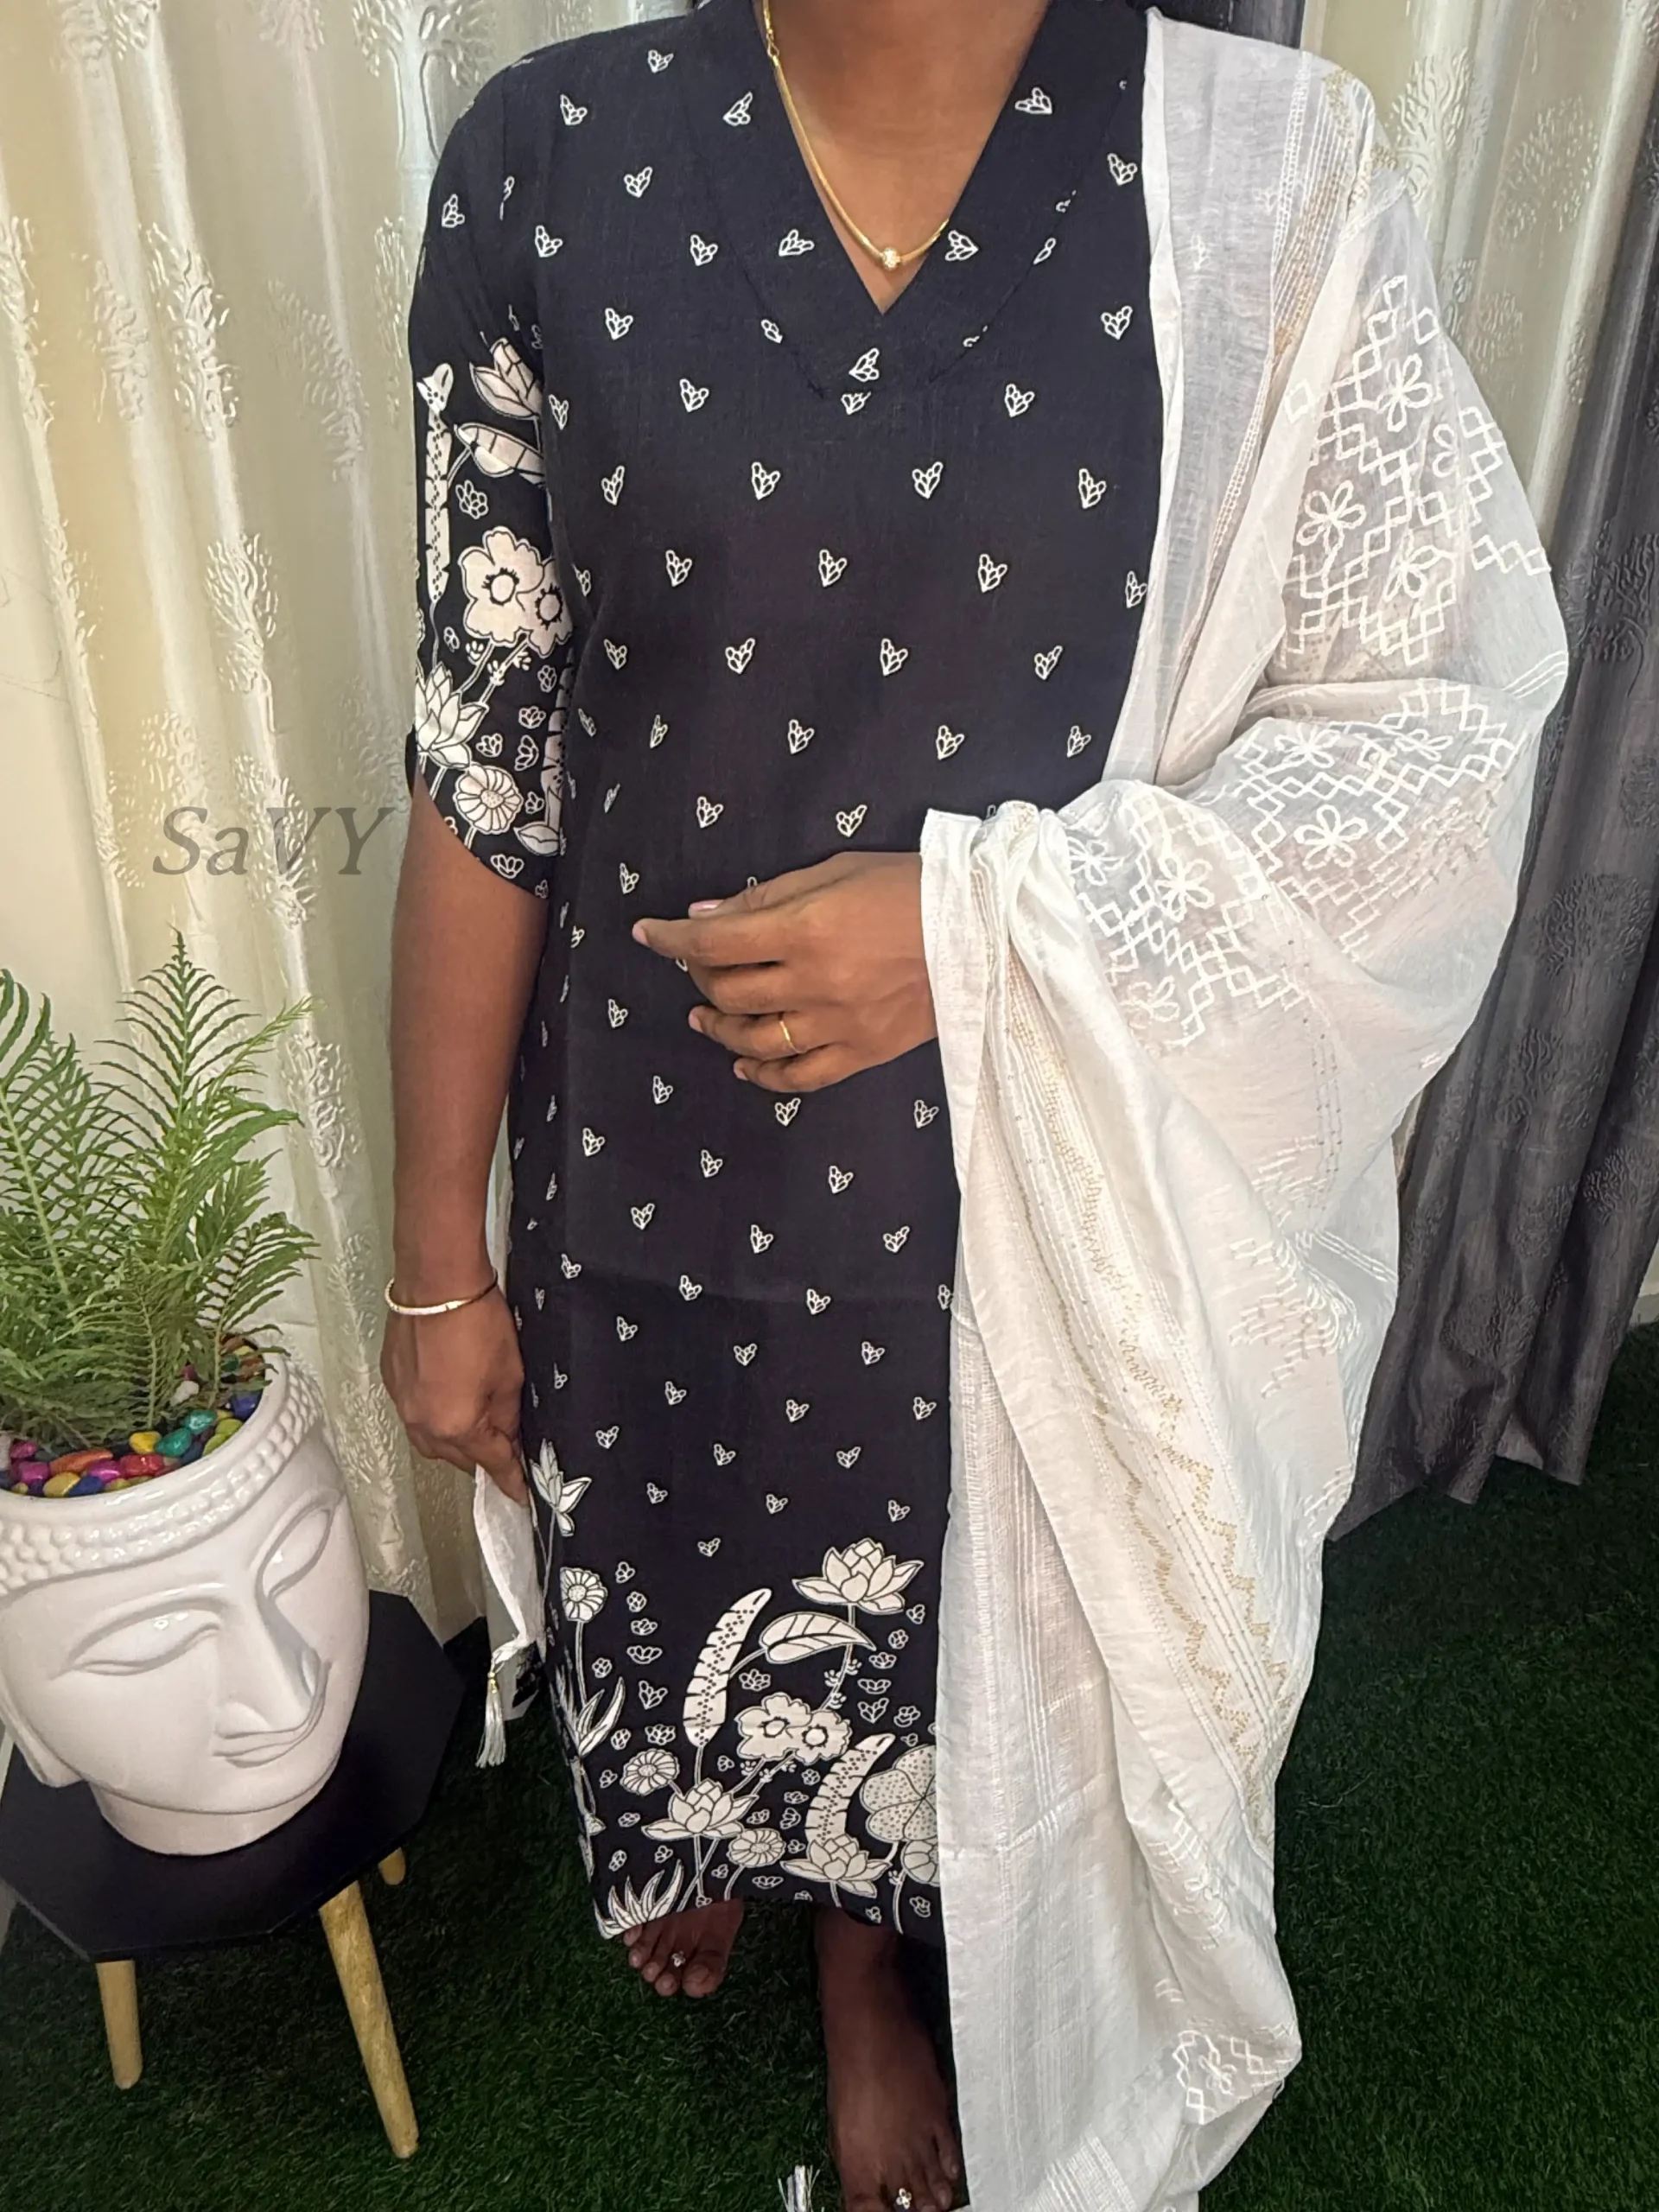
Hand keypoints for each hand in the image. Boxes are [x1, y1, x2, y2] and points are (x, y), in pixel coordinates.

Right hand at [379, 1288, 527, 1500]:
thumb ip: (508, 1416)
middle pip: (458, 1458)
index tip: (520, 1495)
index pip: (491, 1465)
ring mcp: (402, 1406)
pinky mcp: (392, 1383)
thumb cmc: (480, 1324)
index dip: (510, 1480)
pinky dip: (434, 1415)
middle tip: (505, 1443)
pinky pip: (416, 1415)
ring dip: (455, 1439)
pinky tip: (449, 1396)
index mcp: (458, 1428)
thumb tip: (507, 1437)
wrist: (436, 1283)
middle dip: (482, 1455)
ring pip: (432, 1441)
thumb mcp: (510, 1376)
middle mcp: (423, 1425)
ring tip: (476, 1421)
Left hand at [633, 851, 934, 1092]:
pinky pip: (800, 1077)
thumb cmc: (910, 888)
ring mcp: (839, 1024)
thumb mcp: (835, 872)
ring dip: (718, 1029)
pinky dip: (764, 1075)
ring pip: (755, 1040)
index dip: (672, 939)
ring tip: (704, 1018)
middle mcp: (816, 983)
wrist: (987, 930)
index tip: (647, 934)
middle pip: (729, 993)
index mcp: (806, 930)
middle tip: (696, 967)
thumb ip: (766, 897)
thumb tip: (705, 915)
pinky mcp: (864, 1052)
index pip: (716, 941)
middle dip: (699, 978)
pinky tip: (744, 1064)